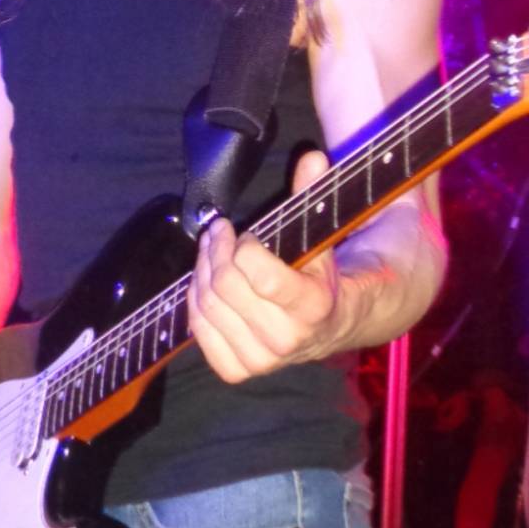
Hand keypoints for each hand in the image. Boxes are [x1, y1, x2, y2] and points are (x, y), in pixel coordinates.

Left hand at [187, 149, 340, 382]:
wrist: (333, 323)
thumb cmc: (321, 272)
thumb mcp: (322, 233)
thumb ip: (314, 194)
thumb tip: (312, 157)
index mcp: (313, 307)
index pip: (258, 274)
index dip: (244, 246)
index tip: (246, 233)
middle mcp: (287, 340)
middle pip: (226, 288)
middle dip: (216, 250)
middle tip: (218, 232)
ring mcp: (261, 360)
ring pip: (208, 306)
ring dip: (202, 270)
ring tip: (211, 250)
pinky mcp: (238, 370)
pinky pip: (199, 330)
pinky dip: (195, 300)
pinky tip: (206, 281)